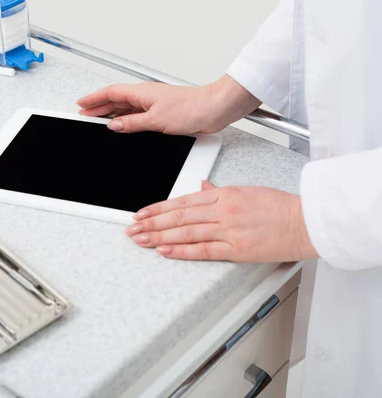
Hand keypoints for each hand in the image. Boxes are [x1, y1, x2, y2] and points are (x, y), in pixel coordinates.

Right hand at [77, 75, 260, 134]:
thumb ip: (132, 123)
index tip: (81, 104)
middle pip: (115, 101)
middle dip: (98, 107)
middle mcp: (146, 97)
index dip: (93, 99)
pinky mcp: (161, 114)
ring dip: (111, 114)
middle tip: (84, 114)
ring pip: (125, 108)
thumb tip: (114, 125)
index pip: (110, 93)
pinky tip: (122, 126)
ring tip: (97, 120)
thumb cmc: (191, 108)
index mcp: (141, 93)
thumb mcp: (155, 120)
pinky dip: (126, 121)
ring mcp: (153, 105)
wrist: (213, 109)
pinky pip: (137, 116)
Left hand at [125, 182, 318, 262]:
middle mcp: (222, 210)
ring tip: (142, 239)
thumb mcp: (245, 191)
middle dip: (152, 222)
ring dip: (160, 236)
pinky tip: (165, 250)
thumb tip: (200, 186)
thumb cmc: (278, 207)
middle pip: (179, 216)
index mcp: (223, 194)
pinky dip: (182, 250)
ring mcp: (228, 229)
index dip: (158, 208)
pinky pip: (203, 250)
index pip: (182, 200)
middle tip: (132, 228)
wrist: (304, 222)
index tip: (141, 213)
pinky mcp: (237, 249)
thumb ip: (218, 191)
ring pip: (186, 231)